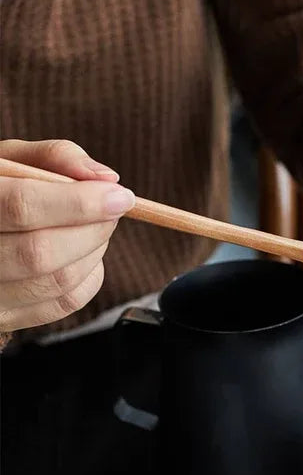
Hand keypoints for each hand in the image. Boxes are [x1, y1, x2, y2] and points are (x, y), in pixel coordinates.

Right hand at [0, 139, 133, 330]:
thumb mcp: (12, 159)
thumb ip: (56, 157)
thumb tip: (106, 178)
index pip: (23, 207)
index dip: (80, 203)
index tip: (120, 197)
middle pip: (41, 252)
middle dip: (93, 229)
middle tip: (111, 209)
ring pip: (57, 282)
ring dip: (94, 252)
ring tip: (94, 228)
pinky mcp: (6, 318)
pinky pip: (63, 304)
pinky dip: (89, 276)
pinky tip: (82, 254)